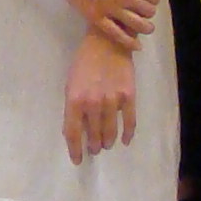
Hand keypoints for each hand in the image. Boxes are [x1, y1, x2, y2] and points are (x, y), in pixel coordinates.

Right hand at [43, 0, 168, 49]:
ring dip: (145, 28)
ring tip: (144, 27)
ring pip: (137, 26)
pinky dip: (129, 43)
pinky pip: (117, 35)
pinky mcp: (97, 18)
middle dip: (149, 12)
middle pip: (148, 12)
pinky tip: (136, 46)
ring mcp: (111, 9)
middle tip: (143, 11)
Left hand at [62, 31, 137, 160]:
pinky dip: (128, 133)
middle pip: (93, 135)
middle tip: (94, 149)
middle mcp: (93, 103)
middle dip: (93, 145)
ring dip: (108, 141)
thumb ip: (73, 106)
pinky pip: (129, 121)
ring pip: (110, 131)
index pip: (73, 133)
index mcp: (74, 100)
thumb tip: (78, 128)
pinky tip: (125, 140)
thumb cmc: (84, 61)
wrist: (107, 40)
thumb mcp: (71, 83)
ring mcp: (112, 100)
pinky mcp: (129, 96)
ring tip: (106, 145)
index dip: (75, 149)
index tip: (77, 159)